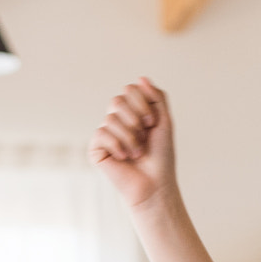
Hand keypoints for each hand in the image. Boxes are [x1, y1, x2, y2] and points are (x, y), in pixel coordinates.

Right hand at [89, 77, 176, 209]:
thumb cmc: (161, 156)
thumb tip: (141, 78)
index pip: (129, 90)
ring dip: (130, 137)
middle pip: (117, 100)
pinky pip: (101, 134)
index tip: (152, 122)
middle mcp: (117, 120)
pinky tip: (124, 158)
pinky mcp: (96, 149)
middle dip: (134, 118)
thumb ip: (157, 97)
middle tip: (144, 135)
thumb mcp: (164, 121)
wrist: (155, 183)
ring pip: (111, 119)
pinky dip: (117, 145)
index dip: (141, 102)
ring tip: (137, 152)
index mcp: (132, 112)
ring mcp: (105, 134)